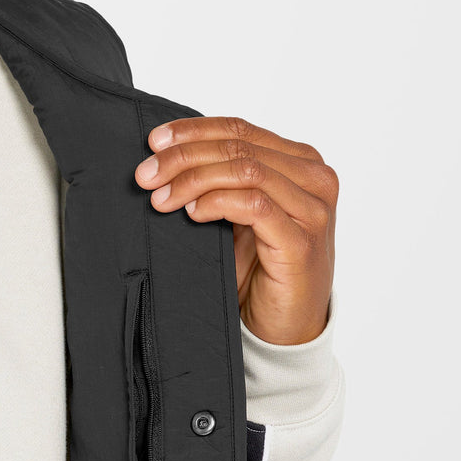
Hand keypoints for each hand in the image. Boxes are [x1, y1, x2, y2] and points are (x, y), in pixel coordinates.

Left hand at [134, 116, 337, 345]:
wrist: (283, 331)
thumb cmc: (260, 274)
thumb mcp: (238, 217)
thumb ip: (221, 182)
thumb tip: (165, 156)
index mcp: (301, 163)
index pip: (240, 129)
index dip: (193, 131)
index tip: (154, 141)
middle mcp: (315, 179)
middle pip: (239, 147)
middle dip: (184, 157)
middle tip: (146, 175)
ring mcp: (312, 210)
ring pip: (245, 170)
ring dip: (194, 179)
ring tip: (161, 197)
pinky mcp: (301, 241)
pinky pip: (254, 205)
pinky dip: (217, 203)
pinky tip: (192, 212)